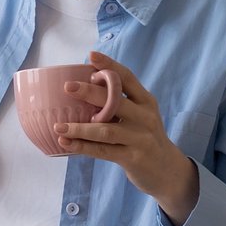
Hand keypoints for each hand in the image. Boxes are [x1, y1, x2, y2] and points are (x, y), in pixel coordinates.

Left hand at [54, 50, 199, 225]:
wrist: (168, 170)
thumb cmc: (144, 137)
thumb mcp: (140, 116)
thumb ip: (119, 103)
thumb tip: (83, 86)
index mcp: (146, 101)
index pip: (128, 78)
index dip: (110, 65)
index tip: (91, 56)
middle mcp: (145, 117)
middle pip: (115, 101)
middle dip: (90, 92)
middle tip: (67, 87)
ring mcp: (140, 138)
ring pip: (106, 129)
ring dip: (80, 128)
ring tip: (58, 126)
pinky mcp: (133, 158)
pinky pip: (103, 151)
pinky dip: (83, 147)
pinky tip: (66, 143)